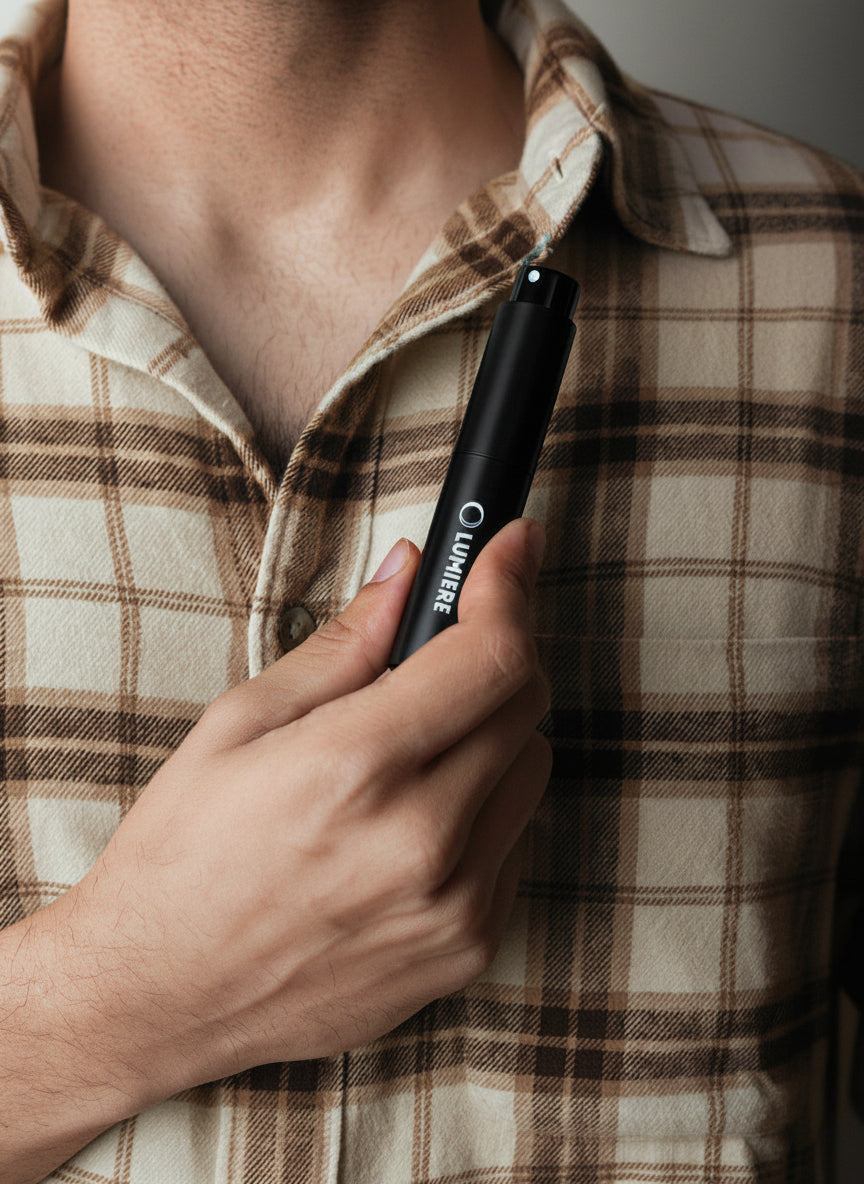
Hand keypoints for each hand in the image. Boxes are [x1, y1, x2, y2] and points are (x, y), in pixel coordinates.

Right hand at [0, 519, 550, 1180]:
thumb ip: (342, 646)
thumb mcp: (238, 725)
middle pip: (526, 704)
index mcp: (353, 769)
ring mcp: (454, 907)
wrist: (155, 998)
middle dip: (495, 653)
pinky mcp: (467, 950)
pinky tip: (415, 819)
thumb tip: (406, 575)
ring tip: (412, 747)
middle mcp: (421, 843)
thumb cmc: (179, 857)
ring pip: (532, 771)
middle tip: (443, 647)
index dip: (509, 585)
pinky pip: (517, 844)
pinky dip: (485, 809)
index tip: (512, 548)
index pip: (490, 655)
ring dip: (492, 734)